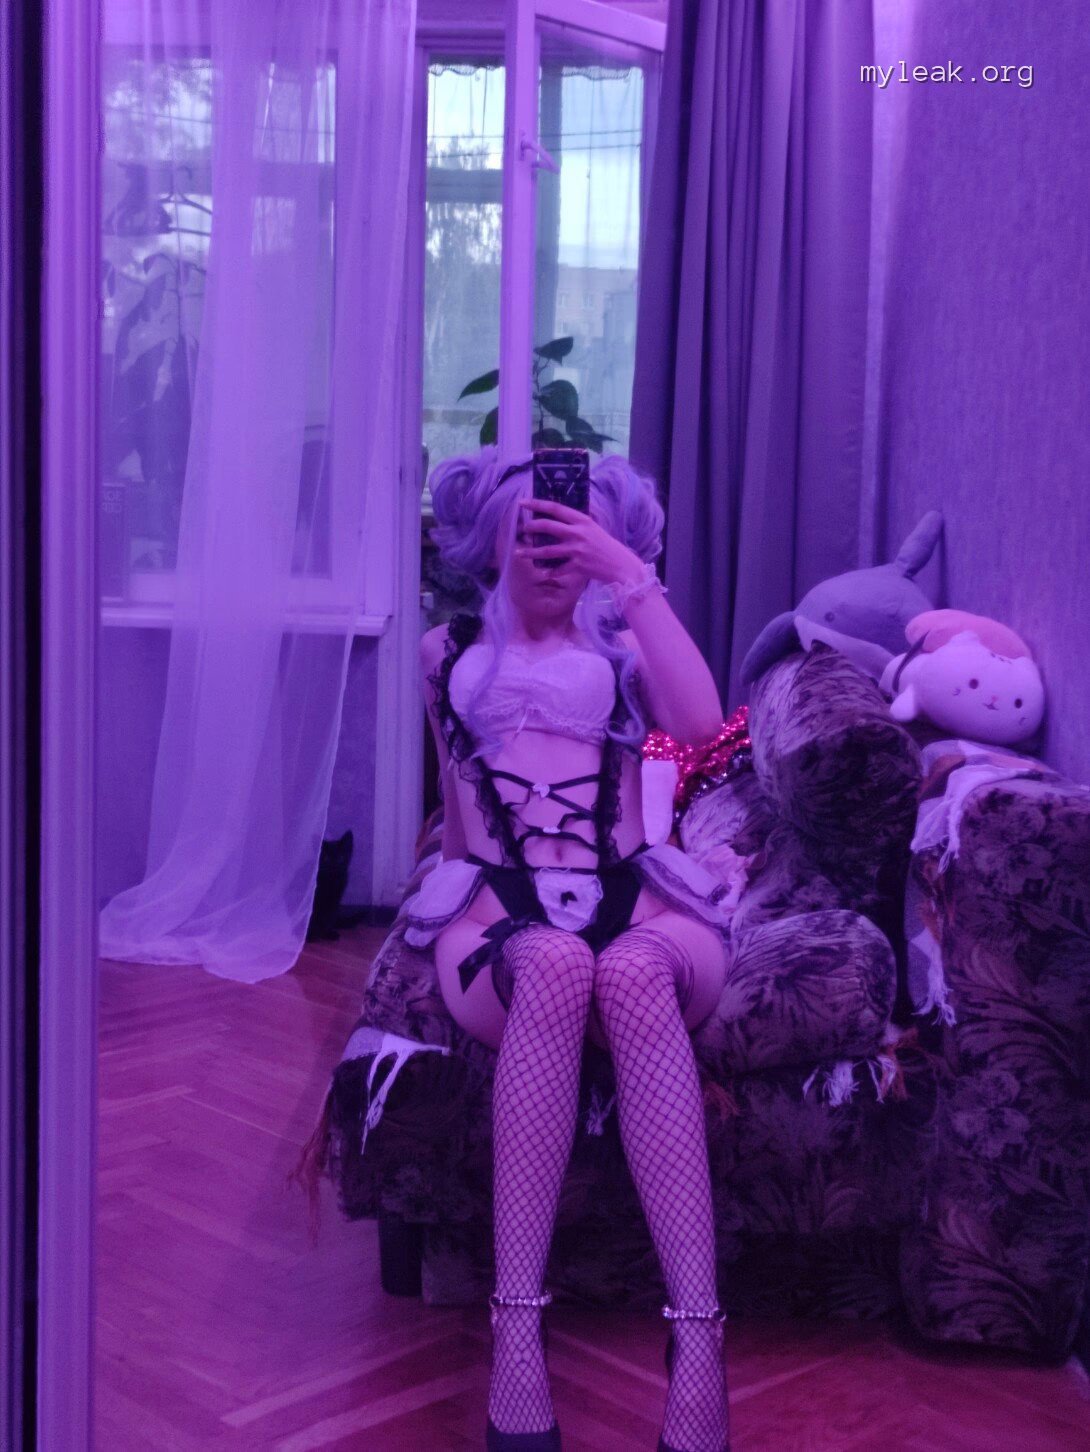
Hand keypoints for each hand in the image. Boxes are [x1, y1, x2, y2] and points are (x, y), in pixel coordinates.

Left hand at [516, 498, 644, 585]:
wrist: (621, 565)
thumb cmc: (606, 545)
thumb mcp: (593, 528)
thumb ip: (577, 524)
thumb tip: (557, 519)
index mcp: (582, 520)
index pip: (556, 508)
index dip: (537, 504)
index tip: (522, 502)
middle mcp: (578, 533)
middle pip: (548, 527)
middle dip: (531, 527)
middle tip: (523, 529)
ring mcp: (577, 550)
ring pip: (548, 551)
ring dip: (531, 552)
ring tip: (519, 552)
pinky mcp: (578, 566)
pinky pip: (558, 569)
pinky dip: (550, 572)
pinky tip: (544, 572)